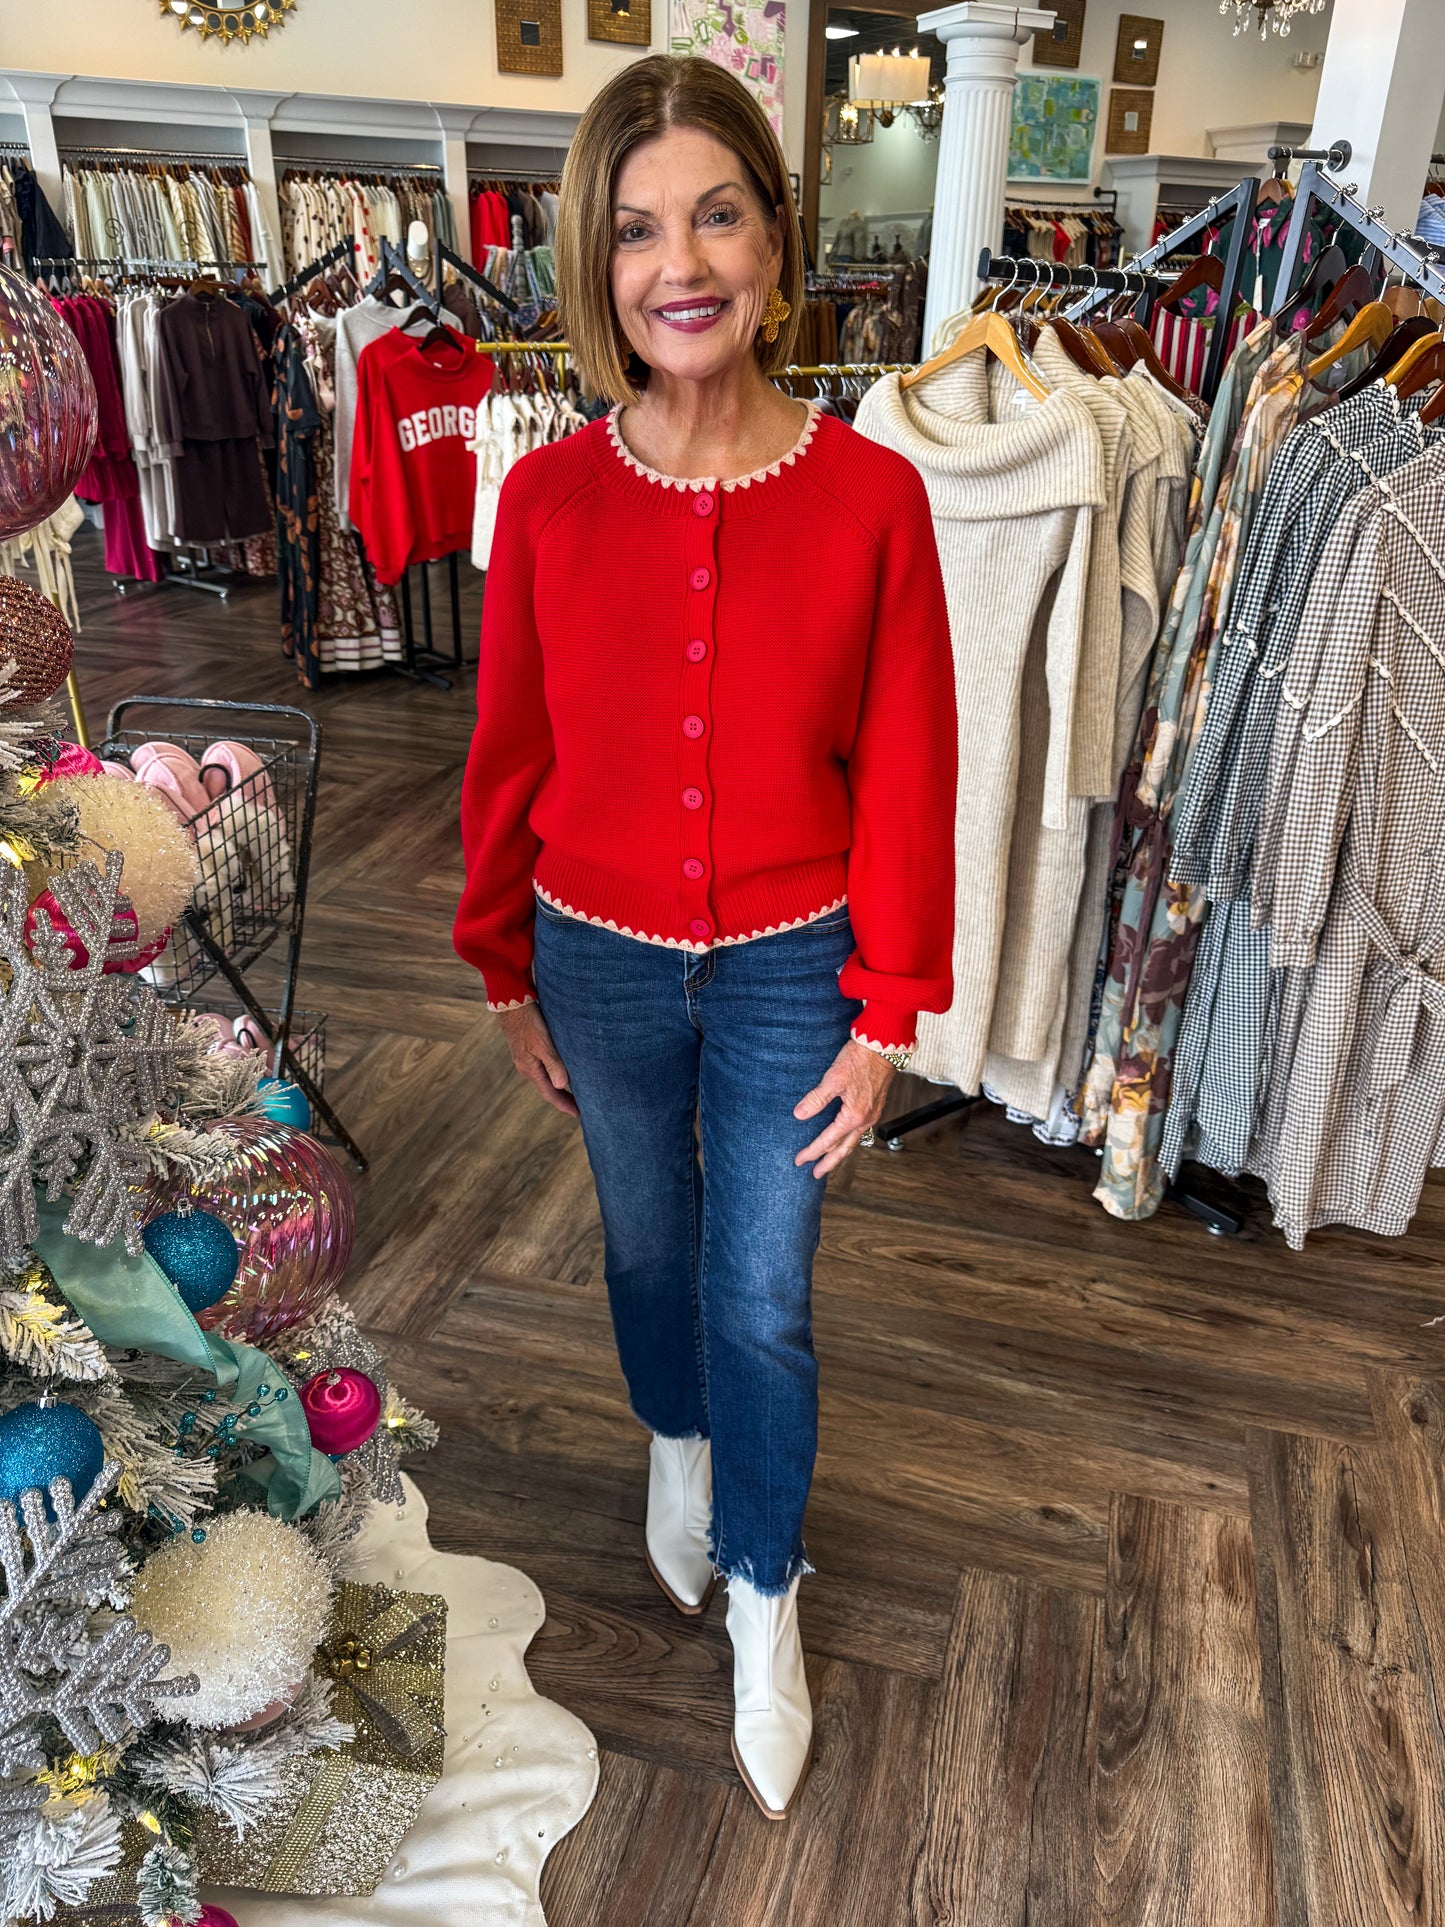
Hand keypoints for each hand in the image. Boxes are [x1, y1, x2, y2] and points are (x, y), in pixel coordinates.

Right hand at [497, 1003, 578, 1116]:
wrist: (511, 1001)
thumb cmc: (527, 1021)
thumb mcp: (542, 1043)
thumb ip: (553, 1063)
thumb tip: (561, 1085)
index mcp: (530, 1069)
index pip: (550, 1093)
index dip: (564, 1104)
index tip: (579, 1114)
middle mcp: (527, 1067)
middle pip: (548, 1088)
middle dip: (563, 1099)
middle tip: (580, 1107)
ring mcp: (526, 1058)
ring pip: (545, 1078)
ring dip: (559, 1087)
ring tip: (574, 1093)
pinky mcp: (529, 1048)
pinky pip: (544, 1067)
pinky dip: (555, 1073)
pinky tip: (562, 1071)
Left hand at [793, 1039, 895, 1178]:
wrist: (883, 1046)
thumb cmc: (860, 1059)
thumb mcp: (833, 1078)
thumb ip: (816, 1099)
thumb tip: (799, 1115)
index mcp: (854, 1116)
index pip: (828, 1141)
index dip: (812, 1152)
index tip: (799, 1160)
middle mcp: (865, 1120)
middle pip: (844, 1149)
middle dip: (829, 1163)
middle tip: (815, 1174)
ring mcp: (872, 1114)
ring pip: (853, 1142)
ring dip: (840, 1154)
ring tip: (829, 1162)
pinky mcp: (874, 1107)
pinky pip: (860, 1132)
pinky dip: (849, 1141)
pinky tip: (844, 1139)